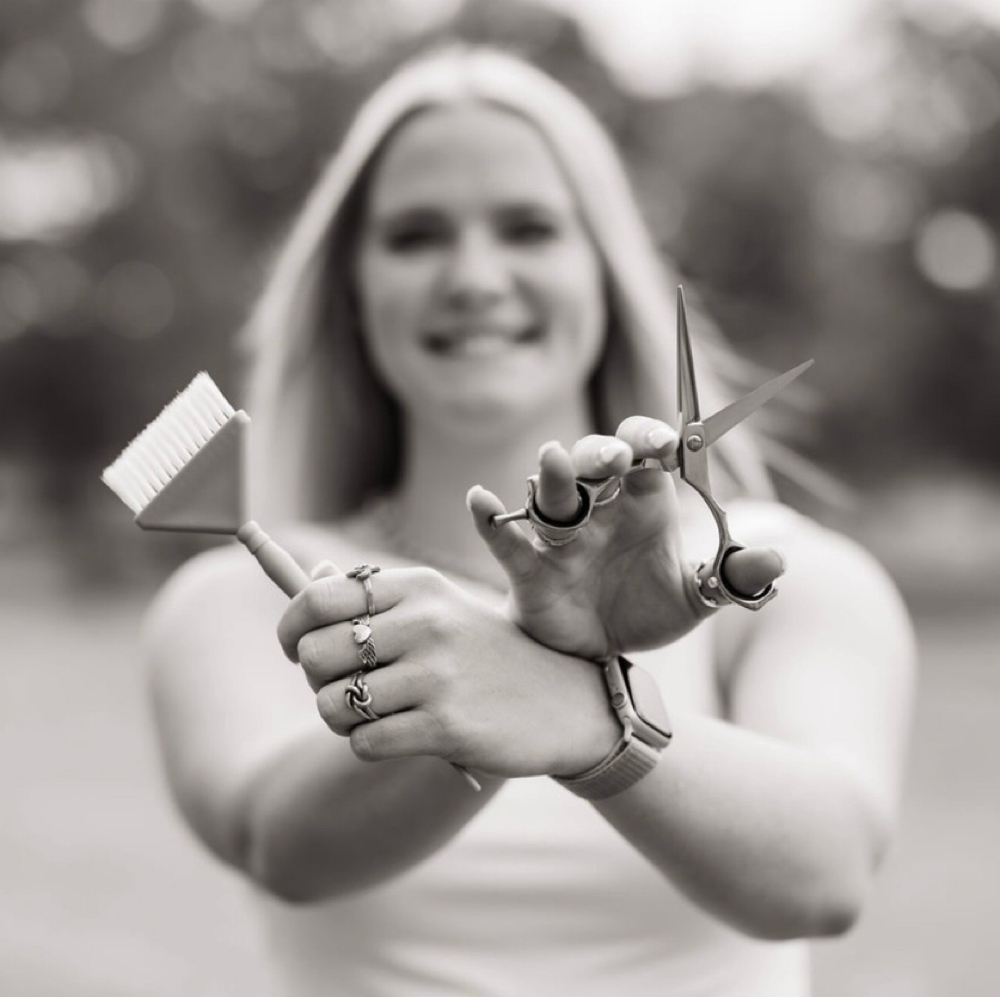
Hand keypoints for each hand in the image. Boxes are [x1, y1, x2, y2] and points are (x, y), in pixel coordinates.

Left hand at [276, 567, 619, 778]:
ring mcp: (436, 675)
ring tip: (371, 714)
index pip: (318, 599)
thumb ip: (373, 598)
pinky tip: (398, 734)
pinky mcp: (446, 727)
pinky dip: (368, 744)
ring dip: (340, 717)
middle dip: (316, 679)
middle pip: (315, 654)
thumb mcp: (439, 607)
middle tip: (344, 686)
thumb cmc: (484, 652)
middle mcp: (426, 623)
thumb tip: (305, 583)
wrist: (563, 700)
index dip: (291, 628)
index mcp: (418, 586)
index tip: (296, 648)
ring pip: (332, 704)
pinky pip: (363, 742)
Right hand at [468, 417, 784, 659]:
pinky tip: (479, 499)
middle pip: (592, 462)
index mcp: (640, 502)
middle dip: (602, 453)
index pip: (644, 453)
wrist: (602, 656)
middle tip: (618, 460)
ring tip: (552, 462)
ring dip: (552, 478)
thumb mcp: (696, 596)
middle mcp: (598, 509)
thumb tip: (779, 562)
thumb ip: (733, 576)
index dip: (652, 439)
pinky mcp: (530, 570)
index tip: (670, 443)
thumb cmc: (646, 610)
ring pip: (551, 495)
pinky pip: (507, 540)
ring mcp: (561, 538)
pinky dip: (491, 520)